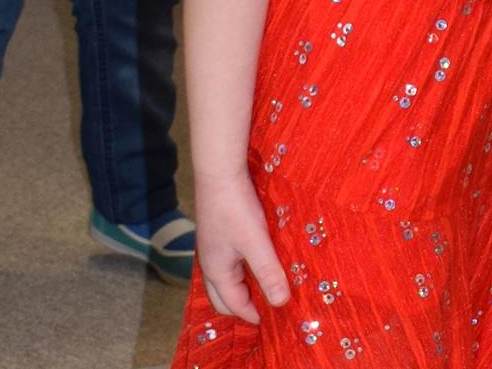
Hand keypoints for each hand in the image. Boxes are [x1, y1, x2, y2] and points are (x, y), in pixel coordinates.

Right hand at [195, 171, 288, 324]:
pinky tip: (260, 261)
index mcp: (216, 271)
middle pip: (224, 297)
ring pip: (225, 279)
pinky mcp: (219, 234)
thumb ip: (267, 272)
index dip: (253, 314)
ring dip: (244, 287)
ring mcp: (212, 249)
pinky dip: (242, 271)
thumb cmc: (236, 208)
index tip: (275, 320)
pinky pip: (229, 263)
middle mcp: (210, 264)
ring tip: (268, 286)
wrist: (219, 172)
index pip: (233, 305)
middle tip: (270, 307)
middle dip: (243, 306)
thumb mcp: (255, 242)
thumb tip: (280, 302)